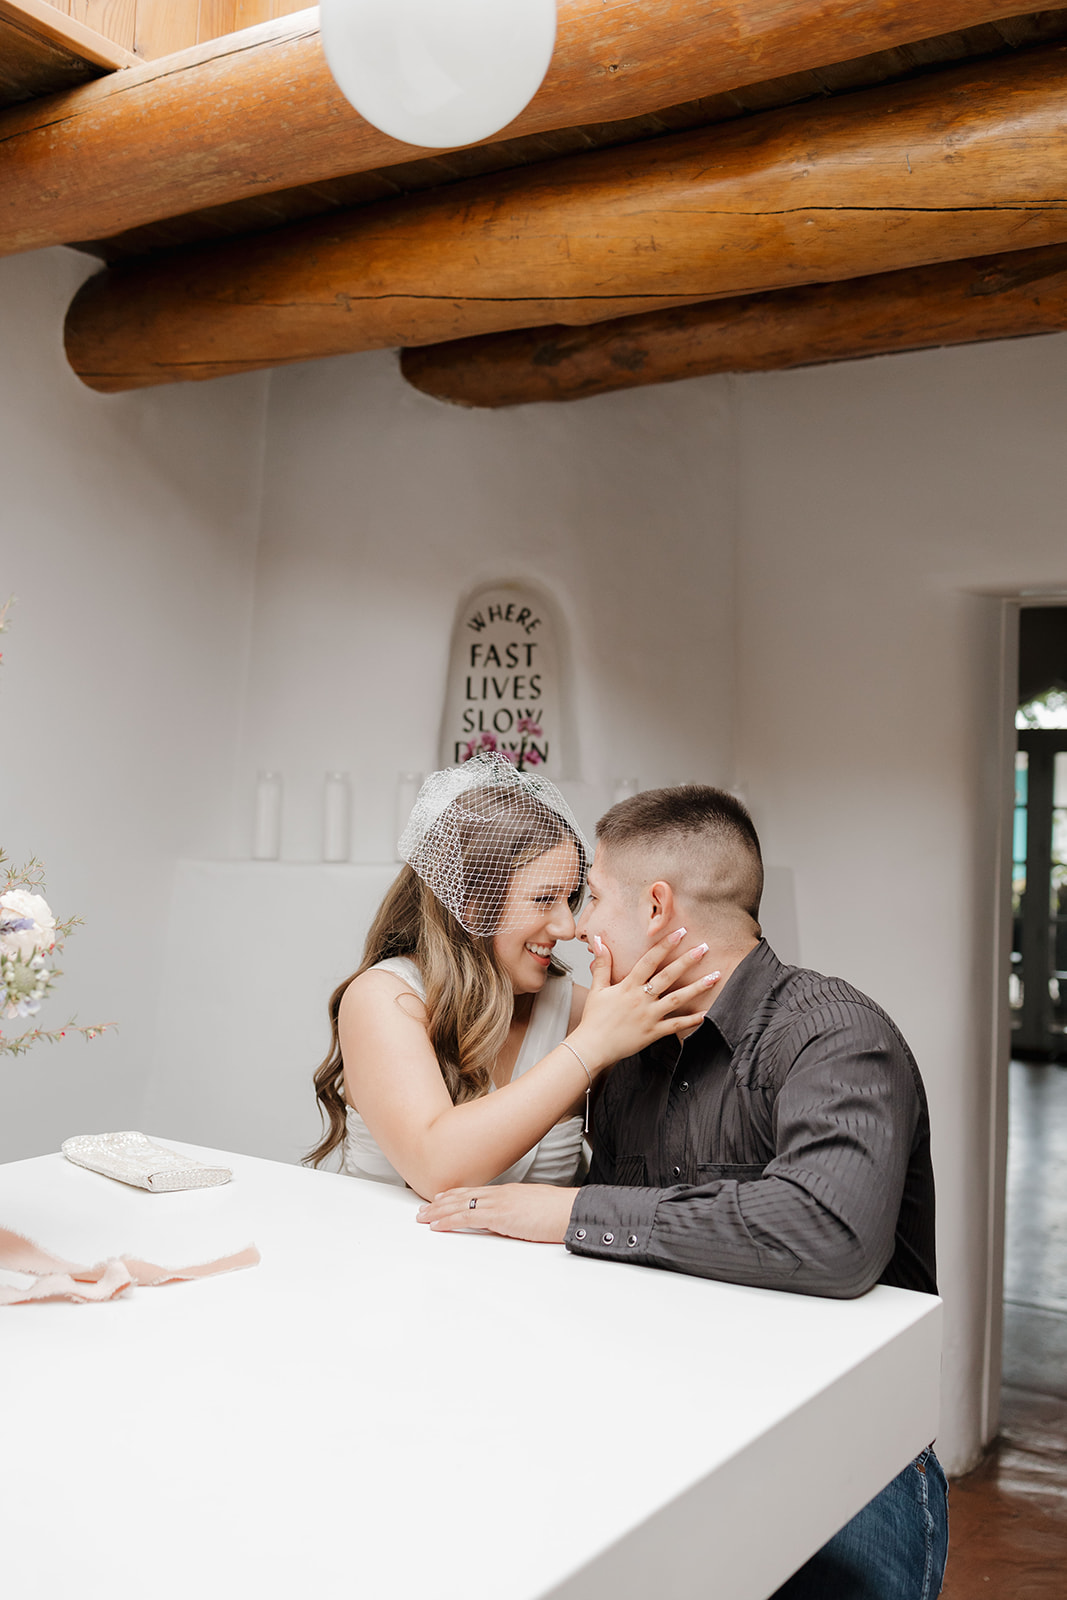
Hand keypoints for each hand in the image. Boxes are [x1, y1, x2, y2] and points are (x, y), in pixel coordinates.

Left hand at [416, 1184, 578, 1242]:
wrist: (569, 1211)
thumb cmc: (557, 1213)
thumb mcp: (531, 1211)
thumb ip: (514, 1215)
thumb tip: (503, 1223)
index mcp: (507, 1192)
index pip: (474, 1192)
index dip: (454, 1195)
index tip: (440, 1198)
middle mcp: (499, 1194)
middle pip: (462, 1196)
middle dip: (440, 1204)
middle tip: (422, 1209)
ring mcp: (497, 1203)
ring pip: (459, 1205)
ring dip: (438, 1212)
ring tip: (422, 1217)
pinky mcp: (498, 1215)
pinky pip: (467, 1217)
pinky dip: (449, 1220)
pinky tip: (437, 1225)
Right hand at [569, 929, 719, 1070]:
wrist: (592, 1047)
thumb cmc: (594, 1019)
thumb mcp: (597, 989)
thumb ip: (602, 964)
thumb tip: (599, 941)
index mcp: (628, 986)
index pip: (649, 960)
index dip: (665, 945)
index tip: (680, 933)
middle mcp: (641, 999)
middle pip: (668, 976)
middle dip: (687, 960)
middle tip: (704, 948)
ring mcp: (649, 1016)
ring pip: (677, 999)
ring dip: (698, 987)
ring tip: (715, 977)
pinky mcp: (653, 1033)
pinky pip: (676, 1025)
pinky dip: (692, 1020)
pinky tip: (706, 1013)